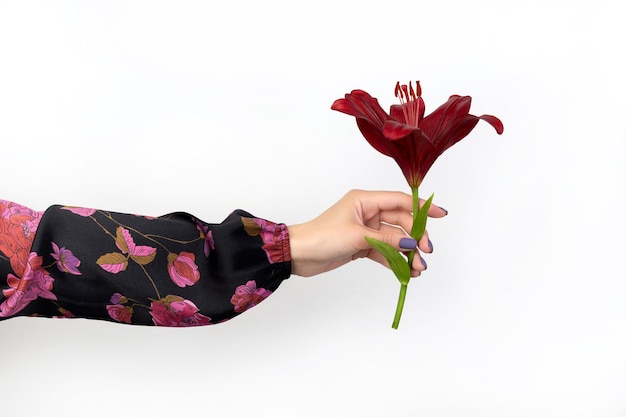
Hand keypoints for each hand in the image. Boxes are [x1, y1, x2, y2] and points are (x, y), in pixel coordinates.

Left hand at [287, 189, 446, 276]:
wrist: (300, 254)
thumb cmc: (322, 236)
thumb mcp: (357, 236)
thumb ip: (386, 240)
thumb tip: (411, 243)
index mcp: (365, 200)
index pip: (400, 200)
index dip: (422, 207)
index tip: (441, 214)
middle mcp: (367, 212)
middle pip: (400, 221)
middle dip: (415, 237)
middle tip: (425, 253)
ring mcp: (365, 229)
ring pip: (394, 239)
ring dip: (407, 252)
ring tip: (417, 268)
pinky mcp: (362, 245)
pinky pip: (384, 251)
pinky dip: (395, 260)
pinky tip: (405, 271)